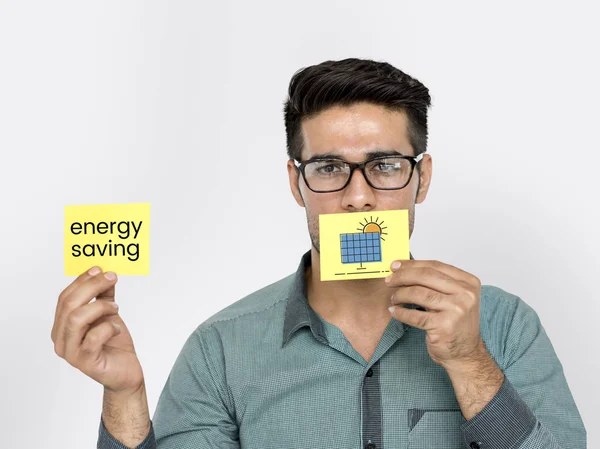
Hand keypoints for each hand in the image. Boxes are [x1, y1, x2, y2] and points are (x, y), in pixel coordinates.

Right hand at [51, 266, 143, 393]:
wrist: (125, 372)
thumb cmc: (113, 344)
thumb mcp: (108, 315)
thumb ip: (104, 296)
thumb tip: (105, 274)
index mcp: (63, 326)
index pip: (64, 298)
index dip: (81, 281)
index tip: (99, 268)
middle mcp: (62, 339)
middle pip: (69, 305)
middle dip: (91, 286)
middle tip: (111, 278)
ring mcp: (71, 352)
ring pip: (76, 319)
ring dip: (99, 307)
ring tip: (115, 308)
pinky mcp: (86, 362)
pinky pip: (93, 337)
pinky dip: (108, 327)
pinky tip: (117, 328)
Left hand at [385, 259, 483, 369]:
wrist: (466, 354)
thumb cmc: (455, 324)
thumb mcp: (452, 298)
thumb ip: (435, 283)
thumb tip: (404, 268)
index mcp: (468, 282)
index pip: (435, 266)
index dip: (412, 264)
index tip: (396, 265)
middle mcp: (465, 294)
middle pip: (426, 276)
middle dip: (403, 276)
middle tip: (389, 280)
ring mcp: (456, 310)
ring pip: (419, 294)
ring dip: (400, 294)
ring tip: (393, 298)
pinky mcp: (444, 326)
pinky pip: (415, 315)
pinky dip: (401, 312)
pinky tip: (394, 311)